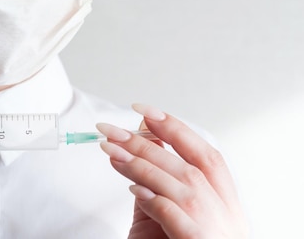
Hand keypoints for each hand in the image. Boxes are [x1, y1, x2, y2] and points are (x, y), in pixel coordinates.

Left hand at [97, 104, 247, 238]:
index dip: (177, 129)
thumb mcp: (175, 215)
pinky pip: (176, 217)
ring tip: (110, 151)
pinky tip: (133, 189)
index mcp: (226, 205)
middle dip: (148, 142)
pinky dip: (155, 200)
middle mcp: (227, 217)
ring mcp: (216, 232)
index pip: (206, 155)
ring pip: (182, 186)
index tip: (144, 110)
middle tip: (111, 130)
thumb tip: (143, 142)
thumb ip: (161, 183)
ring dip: (142, 164)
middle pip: (188, 166)